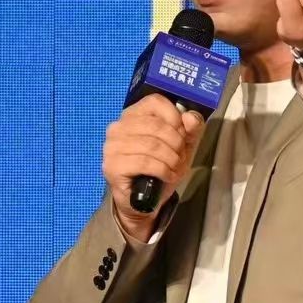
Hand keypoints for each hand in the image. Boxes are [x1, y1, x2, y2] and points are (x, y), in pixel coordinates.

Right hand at [102, 94, 203, 241]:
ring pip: (153, 145)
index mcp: (133, 115)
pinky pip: (145, 163)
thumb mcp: (182, 146)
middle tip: (180, 157)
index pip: (155, 101)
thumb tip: (190, 117)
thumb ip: (191, 129)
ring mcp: (112, 146)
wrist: (143, 201)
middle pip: (157, 125)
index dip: (175, 117)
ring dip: (172, 159)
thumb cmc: (160, 168)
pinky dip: (163, 170)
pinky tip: (167, 176)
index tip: (182, 134)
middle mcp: (118, 127)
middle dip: (177, 144)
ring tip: (175, 168)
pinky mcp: (112, 166)